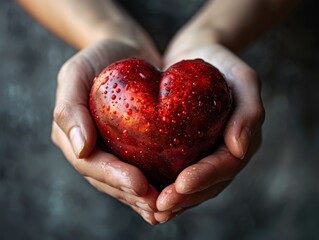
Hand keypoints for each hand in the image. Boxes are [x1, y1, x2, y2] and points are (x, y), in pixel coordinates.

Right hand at [51, 39, 165, 224]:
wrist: (125, 49)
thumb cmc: (99, 56)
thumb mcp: (76, 72)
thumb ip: (69, 108)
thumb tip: (80, 149)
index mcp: (71, 136)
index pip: (89, 163)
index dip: (113, 177)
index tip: (139, 184)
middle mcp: (90, 148)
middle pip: (108, 179)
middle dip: (131, 194)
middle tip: (158, 205)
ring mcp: (111, 148)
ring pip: (125, 180)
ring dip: (144, 197)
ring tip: (166, 210)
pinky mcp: (132, 145)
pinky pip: (141, 168)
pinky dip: (154, 183)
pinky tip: (171, 194)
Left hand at [154, 31, 264, 221]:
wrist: (197, 53)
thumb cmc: (221, 62)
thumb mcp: (243, 78)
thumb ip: (249, 110)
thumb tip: (239, 149)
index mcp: (241, 141)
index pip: (226, 166)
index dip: (205, 178)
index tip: (180, 185)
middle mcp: (223, 152)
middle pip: (207, 184)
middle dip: (185, 197)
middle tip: (160, 206)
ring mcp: (203, 153)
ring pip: (191, 184)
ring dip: (173, 199)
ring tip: (150, 208)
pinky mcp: (184, 148)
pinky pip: (174, 170)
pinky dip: (162, 183)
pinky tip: (143, 191)